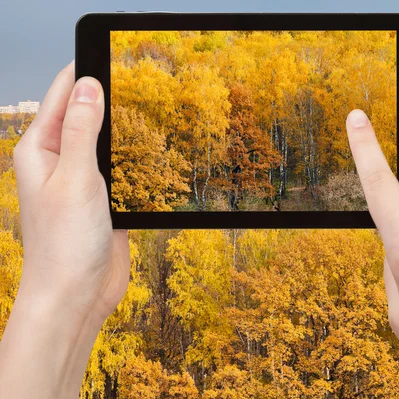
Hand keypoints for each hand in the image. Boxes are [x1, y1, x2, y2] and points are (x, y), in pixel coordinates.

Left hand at [0, 62, 129, 397]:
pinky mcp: (106, 199)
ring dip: (128, 129)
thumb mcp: (76, 179)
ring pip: (108, 142)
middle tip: (146, 80)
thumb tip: (89, 85)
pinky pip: (122, 168)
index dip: (85, 71)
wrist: (76, 294)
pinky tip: (157, 151)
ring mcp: (84, 180)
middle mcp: (61, 161)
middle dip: (111, 97)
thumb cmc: (65, 244)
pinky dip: (138, 158)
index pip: (63, 96)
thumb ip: (83, 131)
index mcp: (42, 151)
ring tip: (156, 109)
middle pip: (87, 116)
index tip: (113, 52)